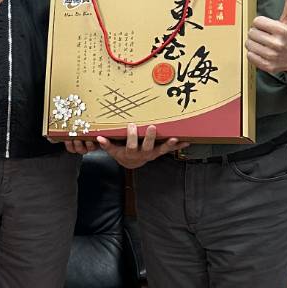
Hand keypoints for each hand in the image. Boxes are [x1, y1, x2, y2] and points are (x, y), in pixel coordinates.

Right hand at [63, 124, 187, 168]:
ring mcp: (153, 153)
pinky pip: (170, 149)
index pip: (131, 145)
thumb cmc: (122, 153)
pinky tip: (187, 141)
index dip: (131, 136)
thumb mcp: (113, 151)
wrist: (132, 162)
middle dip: (150, 137)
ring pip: (162, 149)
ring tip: (175, 138)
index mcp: (131, 153)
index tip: (131, 125)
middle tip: (153, 127)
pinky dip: (178, 146)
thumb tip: (99, 138)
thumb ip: (107, 145)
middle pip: (147, 147)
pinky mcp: (160, 152)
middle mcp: (143, 154)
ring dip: (169, 144)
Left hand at [247, 0, 286, 75]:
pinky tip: (261, 51)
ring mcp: (271, 56)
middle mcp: (277, 44)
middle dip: (256, 32)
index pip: (257, 21)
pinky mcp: (267, 66)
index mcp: (282, 31)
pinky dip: (253, 53)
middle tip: (264, 35)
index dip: (260, 22)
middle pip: (251, 33)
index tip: (266, 26)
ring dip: (253, 42)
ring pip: (249, 44)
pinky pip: (250, 56)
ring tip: (262, 43)